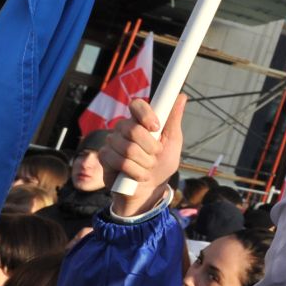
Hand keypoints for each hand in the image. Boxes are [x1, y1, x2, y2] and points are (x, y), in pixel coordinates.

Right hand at [103, 95, 186, 218]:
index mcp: (141, 120)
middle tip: (156, 154)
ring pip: (128, 149)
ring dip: (144, 163)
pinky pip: (119, 162)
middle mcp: (124, 128)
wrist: (149, 189)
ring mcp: (112, 141)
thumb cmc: (161, 163)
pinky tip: (138, 175)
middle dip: (150, 147)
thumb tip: (182, 96)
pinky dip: (135, 172)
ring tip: (147, 167)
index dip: (145, 114)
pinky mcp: (104, 156)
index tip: (156, 127)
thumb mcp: (173, 141)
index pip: (137, 105)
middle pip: (133, 129)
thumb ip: (173, 120)